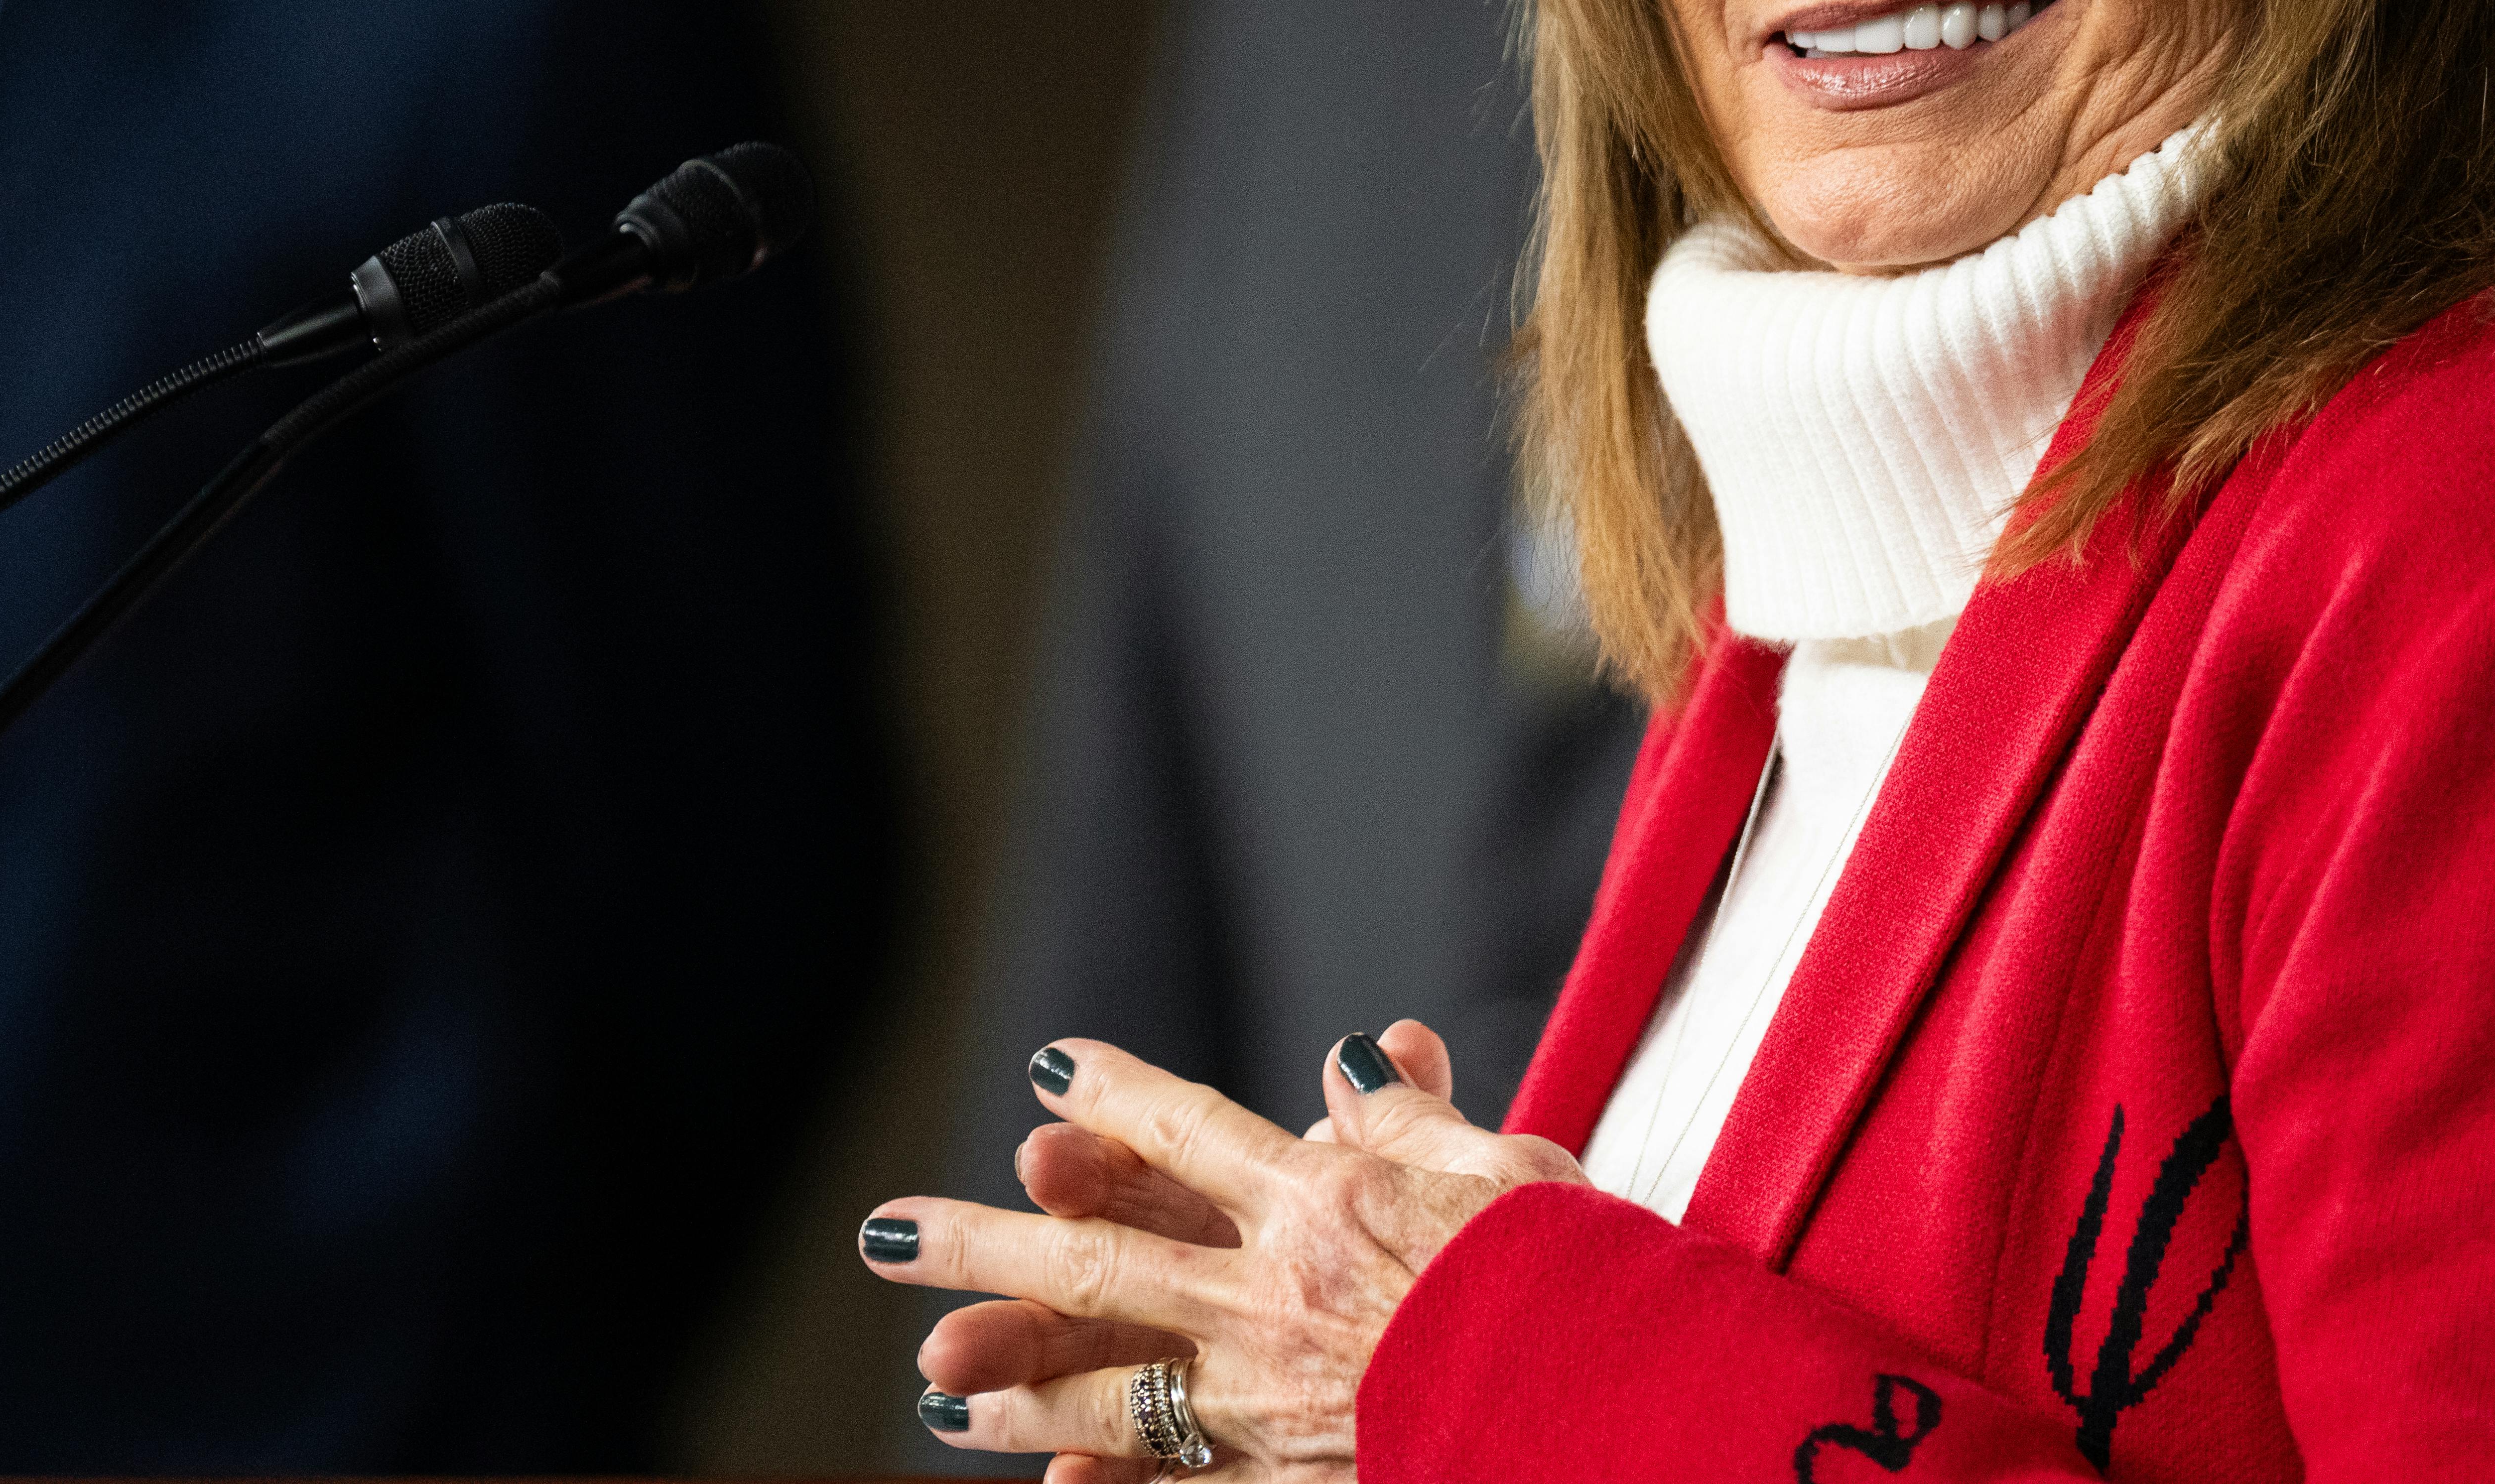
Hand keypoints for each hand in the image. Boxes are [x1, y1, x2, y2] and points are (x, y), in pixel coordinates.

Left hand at [867, 1020, 1586, 1479]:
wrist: (1609, 1396)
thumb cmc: (1570, 1273)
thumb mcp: (1501, 1168)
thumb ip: (1414, 1114)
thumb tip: (1356, 1052)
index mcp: (1327, 1200)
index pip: (1193, 1130)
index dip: (1117, 1097)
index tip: (1048, 1071)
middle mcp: (1275, 1292)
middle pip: (1103, 1256)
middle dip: (986, 1242)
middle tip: (885, 1231)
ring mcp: (1272, 1393)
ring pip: (1109, 1379)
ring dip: (1014, 1372)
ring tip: (932, 1375)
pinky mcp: (1290, 1471)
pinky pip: (1172, 1476)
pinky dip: (1101, 1475)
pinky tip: (1042, 1477)